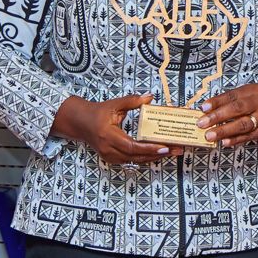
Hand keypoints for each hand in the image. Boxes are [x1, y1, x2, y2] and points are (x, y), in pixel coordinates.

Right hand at [55, 93, 178, 166]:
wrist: (80, 123)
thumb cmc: (98, 113)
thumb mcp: (114, 104)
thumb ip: (132, 101)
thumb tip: (149, 97)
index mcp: (108, 136)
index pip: (131, 146)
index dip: (148, 148)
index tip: (164, 146)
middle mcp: (108, 149)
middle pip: (137, 157)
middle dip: (158, 154)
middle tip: (176, 150)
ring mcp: (110, 157)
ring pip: (136, 161)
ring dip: (154, 157)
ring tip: (172, 152)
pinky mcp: (112, 159)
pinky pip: (132, 161)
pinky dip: (146, 157)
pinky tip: (158, 153)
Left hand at [197, 83, 257, 146]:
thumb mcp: (251, 92)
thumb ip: (233, 99)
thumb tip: (209, 108)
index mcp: (253, 91)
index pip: (233, 95)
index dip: (217, 101)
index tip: (203, 107)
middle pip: (237, 109)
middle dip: (218, 117)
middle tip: (202, 123)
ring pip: (243, 125)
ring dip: (224, 131)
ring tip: (210, 135)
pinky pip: (249, 136)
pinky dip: (236, 140)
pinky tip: (225, 142)